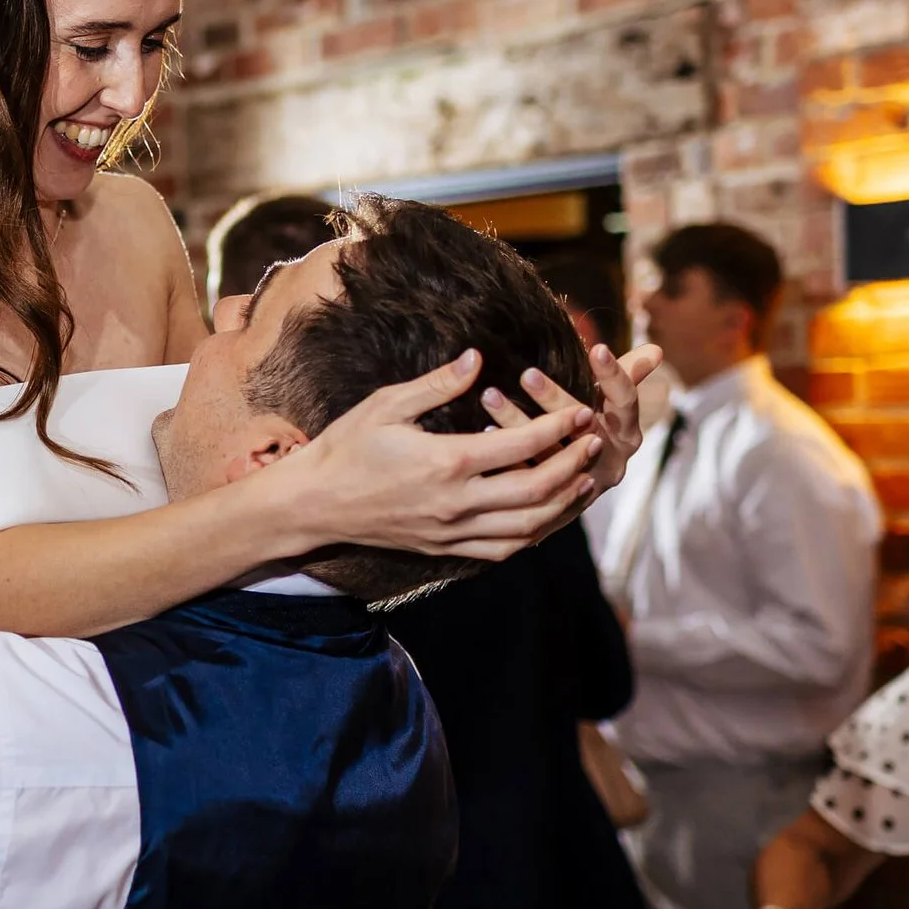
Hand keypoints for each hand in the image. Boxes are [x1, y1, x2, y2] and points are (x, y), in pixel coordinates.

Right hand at [282, 349, 601, 562]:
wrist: (316, 504)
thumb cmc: (346, 447)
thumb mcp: (387, 404)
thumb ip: (437, 384)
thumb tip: (477, 359)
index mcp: (446, 461)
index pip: (521, 445)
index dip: (558, 428)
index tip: (580, 411)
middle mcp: (456, 502)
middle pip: (535, 490)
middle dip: (572, 464)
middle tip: (592, 441)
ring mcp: (452, 531)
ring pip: (526, 526)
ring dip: (561, 502)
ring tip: (582, 478)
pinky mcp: (445, 549)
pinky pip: (501, 549)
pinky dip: (531, 533)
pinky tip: (544, 515)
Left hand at [478, 342, 661, 498]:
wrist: (572, 488)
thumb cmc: (590, 429)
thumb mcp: (609, 406)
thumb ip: (625, 377)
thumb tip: (656, 351)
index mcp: (627, 434)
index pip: (625, 402)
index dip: (614, 376)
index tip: (597, 348)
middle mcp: (610, 461)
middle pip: (585, 428)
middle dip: (555, 399)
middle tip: (527, 372)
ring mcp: (582, 485)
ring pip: (550, 453)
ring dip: (518, 422)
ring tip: (490, 395)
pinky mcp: (552, 502)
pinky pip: (526, 476)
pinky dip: (504, 453)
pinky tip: (483, 430)